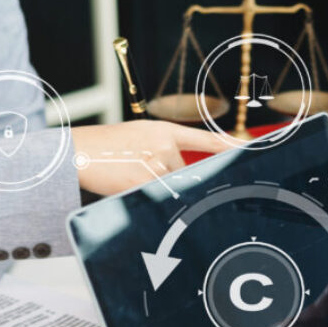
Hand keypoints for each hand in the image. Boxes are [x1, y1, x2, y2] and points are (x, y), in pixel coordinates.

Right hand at [71, 121, 227, 195]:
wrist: (78, 151)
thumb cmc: (107, 146)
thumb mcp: (139, 136)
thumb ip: (165, 150)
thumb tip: (183, 172)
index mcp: (164, 130)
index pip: (206, 139)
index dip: (229, 145)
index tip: (249, 149)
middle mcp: (164, 144)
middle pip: (185, 172)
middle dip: (171, 177)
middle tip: (143, 169)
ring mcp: (156, 163)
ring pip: (172, 186)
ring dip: (156, 187)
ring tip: (129, 173)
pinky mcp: (145, 181)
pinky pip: (158, 195)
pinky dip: (147, 195)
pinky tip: (128, 183)